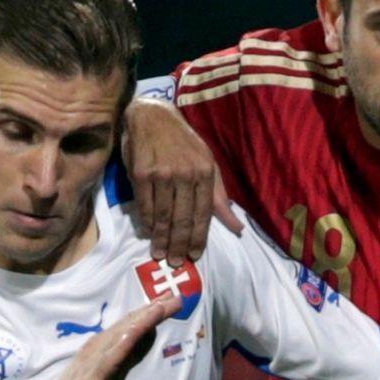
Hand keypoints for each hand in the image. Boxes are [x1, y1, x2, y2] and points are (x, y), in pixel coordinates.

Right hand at [20, 295, 179, 379]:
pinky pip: (112, 357)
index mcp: (102, 346)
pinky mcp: (94, 378)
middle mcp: (99, 347)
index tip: (170, 300)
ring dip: (142, 320)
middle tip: (175, 296)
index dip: (150, 312)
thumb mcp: (111, 374)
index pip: (130, 325)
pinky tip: (139, 331)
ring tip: (161, 306)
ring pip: (122, 336)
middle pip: (129, 325)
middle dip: (153, 311)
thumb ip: (128, 356)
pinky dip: (126, 342)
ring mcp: (95, 361)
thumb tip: (147, 337)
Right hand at [123, 98, 241, 263]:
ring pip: (163, 216)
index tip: (194, 256)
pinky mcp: (142, 174)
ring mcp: (162, 174)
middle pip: (182, 219)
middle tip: (176, 263)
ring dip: (161, 239)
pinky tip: (148, 233)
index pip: (203, 214)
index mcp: (205, 172)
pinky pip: (145, 206)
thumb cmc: (182, 142)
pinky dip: (146, 223)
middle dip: (179, 245)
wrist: (152, 116)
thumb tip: (237, 228)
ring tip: (160, 254)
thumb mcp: (207, 163)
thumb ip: (220, 198)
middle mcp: (185, 174)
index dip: (198, 238)